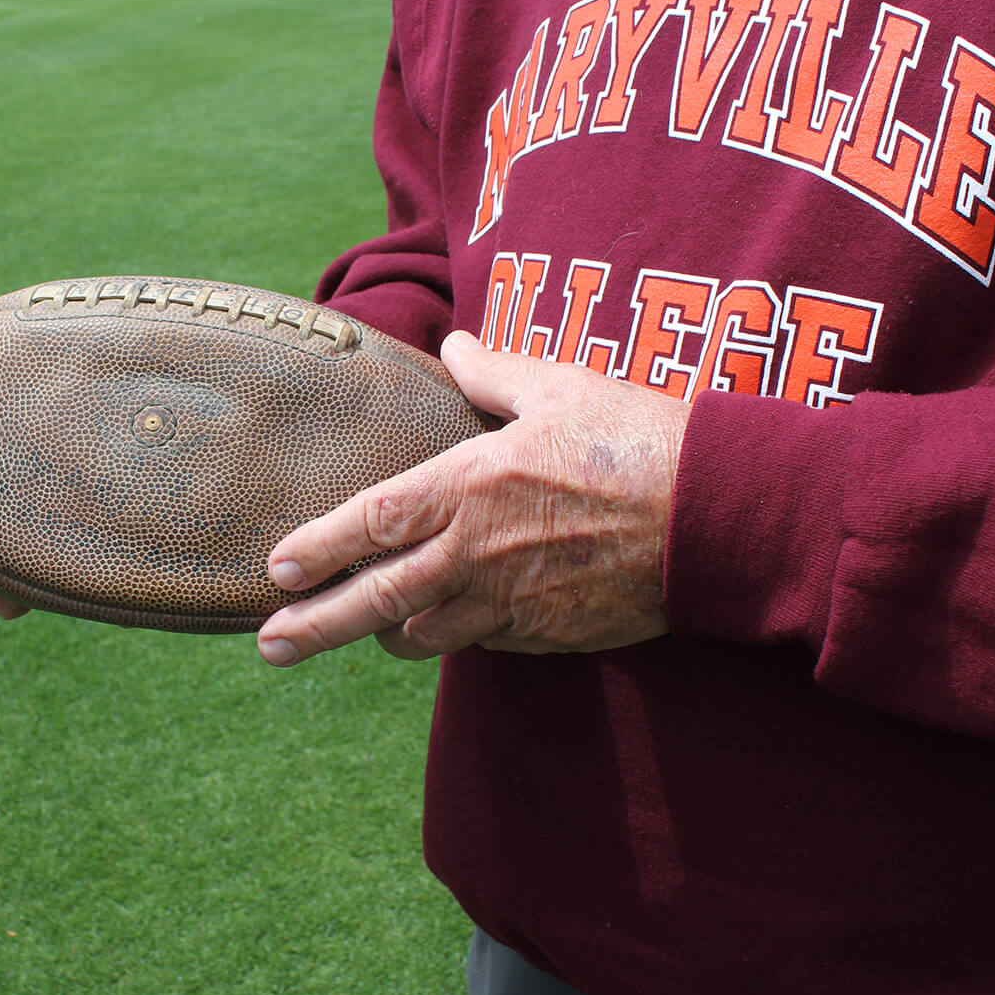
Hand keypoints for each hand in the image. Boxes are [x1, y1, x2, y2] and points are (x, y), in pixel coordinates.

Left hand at [257, 331, 689, 665]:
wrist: (723, 518)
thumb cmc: (642, 439)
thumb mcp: (562, 386)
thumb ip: (495, 374)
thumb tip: (454, 348)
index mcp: (470, 488)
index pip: (371, 523)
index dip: (319, 547)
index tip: (275, 569)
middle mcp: (478, 556)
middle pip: (377, 602)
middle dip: (316, 626)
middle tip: (272, 645)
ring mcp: (514, 605)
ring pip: (426, 636)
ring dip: (389, 634)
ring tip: (365, 630)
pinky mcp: (552, 636)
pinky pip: (485, 645)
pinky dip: (460, 637)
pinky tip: (451, 627)